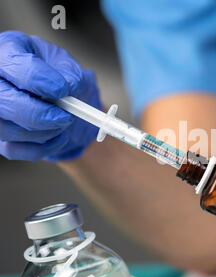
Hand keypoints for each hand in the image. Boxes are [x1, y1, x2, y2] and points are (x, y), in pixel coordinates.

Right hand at [0, 31, 100, 160]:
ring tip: (64, 123)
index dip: (36, 79)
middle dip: (37, 113)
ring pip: (4, 128)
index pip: (12, 63)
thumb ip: (71, 74)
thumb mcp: (70, 68)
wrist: (65, 103)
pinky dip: (41, 148)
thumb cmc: (61, 78)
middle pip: (0, 100)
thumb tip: (68, 87)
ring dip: (42, 132)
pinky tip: (59, 138)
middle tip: (65, 117)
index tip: (62, 89)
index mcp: (8, 51)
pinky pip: (13, 149)